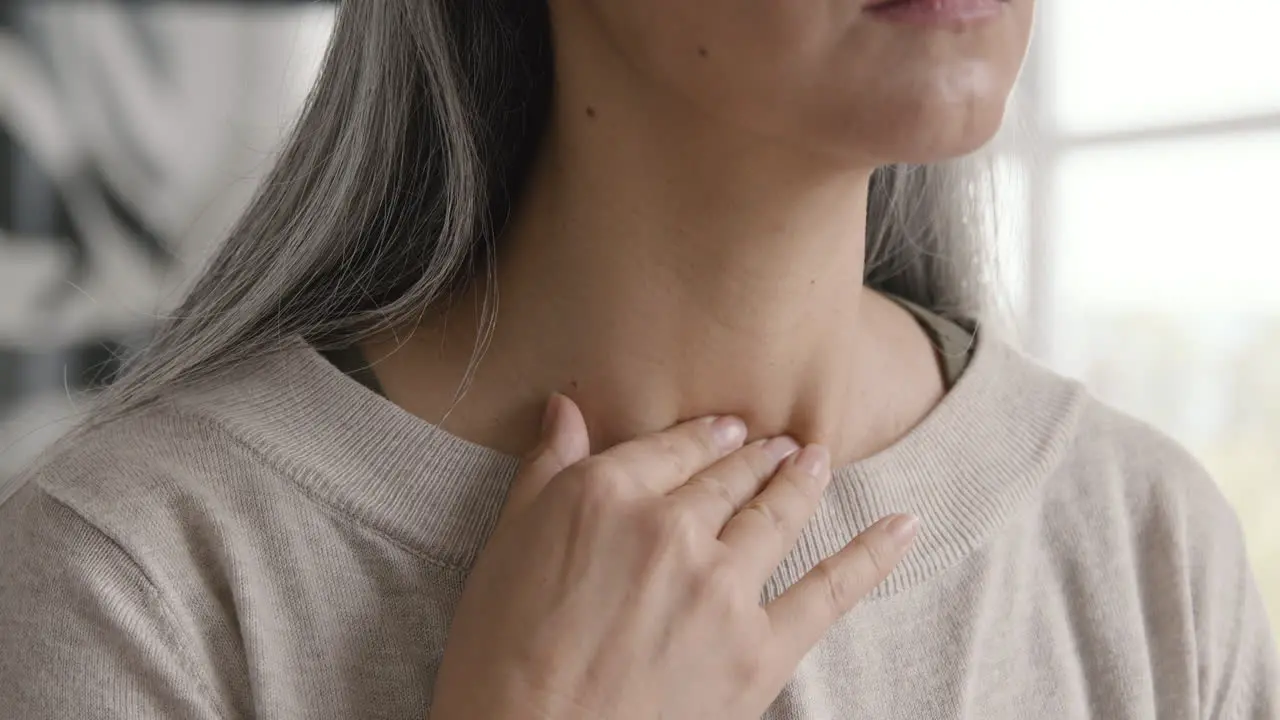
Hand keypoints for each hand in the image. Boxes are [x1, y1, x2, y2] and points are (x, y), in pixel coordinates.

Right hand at [429, 394, 918, 719]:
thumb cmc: (499, 659)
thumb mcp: (504, 551)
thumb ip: (545, 472)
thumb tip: (567, 407)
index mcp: (606, 494)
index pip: (673, 446)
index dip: (706, 435)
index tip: (727, 429)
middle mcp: (671, 526)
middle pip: (730, 475)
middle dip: (759, 454)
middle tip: (779, 441)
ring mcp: (721, 586)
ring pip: (778, 513)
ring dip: (802, 480)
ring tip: (816, 460)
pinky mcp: (758, 648)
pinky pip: (831, 588)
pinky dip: (873, 554)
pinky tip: (901, 525)